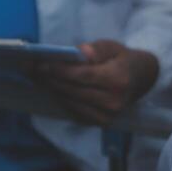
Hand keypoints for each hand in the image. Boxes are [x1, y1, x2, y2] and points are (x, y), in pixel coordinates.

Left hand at [37, 39, 158, 125]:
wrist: (140, 81)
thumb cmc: (123, 60)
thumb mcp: (113, 47)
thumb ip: (96, 49)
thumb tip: (79, 54)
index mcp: (118, 80)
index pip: (83, 76)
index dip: (61, 71)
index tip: (42, 64)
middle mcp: (113, 101)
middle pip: (74, 91)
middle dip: (50, 79)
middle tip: (31, 69)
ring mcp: (107, 116)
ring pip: (71, 102)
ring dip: (52, 90)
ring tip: (36, 77)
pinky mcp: (100, 123)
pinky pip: (74, 111)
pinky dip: (60, 99)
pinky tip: (50, 88)